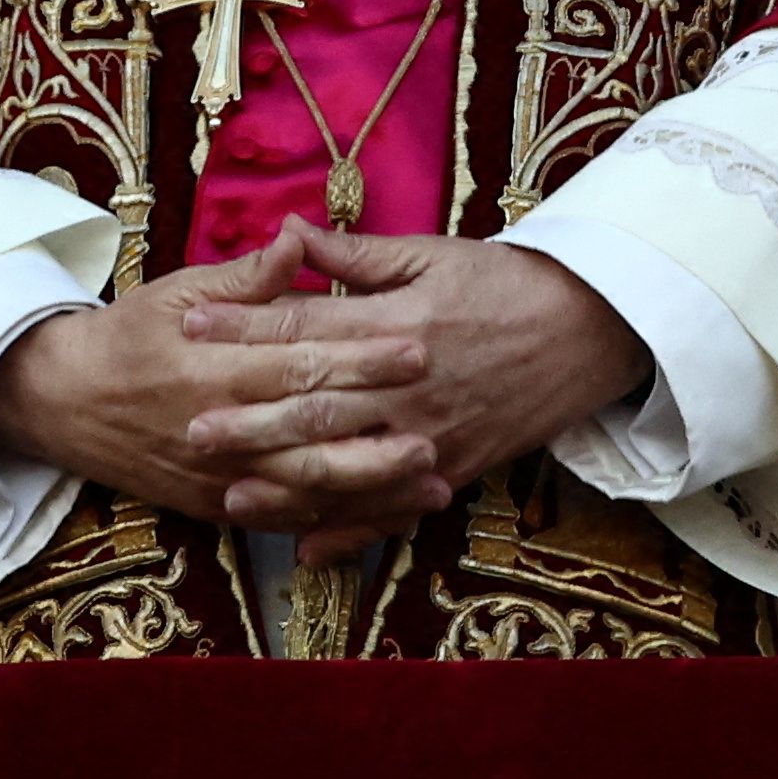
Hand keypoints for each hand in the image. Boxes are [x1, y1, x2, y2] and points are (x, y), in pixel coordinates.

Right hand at [0, 241, 437, 533]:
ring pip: (307, 489)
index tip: (417, 345)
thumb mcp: (180, 292)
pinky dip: (339, 523)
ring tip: (431, 480)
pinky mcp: (221, 509)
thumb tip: (299, 238)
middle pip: (312, 432)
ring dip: (372, 488)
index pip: (302, 360)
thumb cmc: (131, 335)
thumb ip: (248, 278)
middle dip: (378, 430)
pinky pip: (288, 520)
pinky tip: (386, 518)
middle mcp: (224, 427)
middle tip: (438, 422)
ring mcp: (223, 476)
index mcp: (218, 365)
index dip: (362, 356)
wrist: (66, 402)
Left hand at [172, 222, 647, 526]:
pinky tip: (307, 550)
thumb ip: (355, 256)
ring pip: (350, 468)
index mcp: (399, 323)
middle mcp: (410, 387)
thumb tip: (288, 228)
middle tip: (190, 428)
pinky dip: (351, 533)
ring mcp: (432, 436)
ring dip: (289, 484)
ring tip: (233, 493)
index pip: (306, 326)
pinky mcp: (453, 471)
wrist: (587, 329)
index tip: (190, 324)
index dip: (245, 325)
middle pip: (317, 406)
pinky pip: (394, 510)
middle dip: (250, 418)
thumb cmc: (503, 282)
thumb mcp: (431, 254)